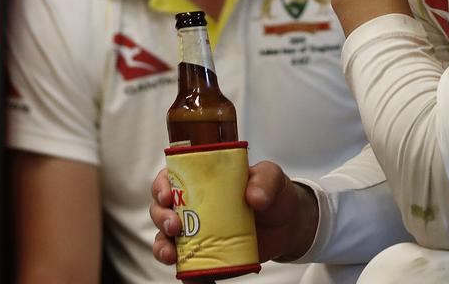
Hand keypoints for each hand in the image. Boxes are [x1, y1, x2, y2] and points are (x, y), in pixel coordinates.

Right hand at [150, 161, 318, 265]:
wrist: (288, 225)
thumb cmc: (274, 194)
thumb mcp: (272, 177)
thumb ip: (265, 181)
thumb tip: (254, 197)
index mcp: (204, 179)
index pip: (172, 176)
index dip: (162, 184)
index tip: (167, 194)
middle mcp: (194, 204)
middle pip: (162, 208)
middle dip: (160, 217)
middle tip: (174, 226)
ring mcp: (198, 231)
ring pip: (166, 238)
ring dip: (163, 246)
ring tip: (172, 254)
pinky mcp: (207, 254)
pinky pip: (188, 265)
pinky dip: (184, 273)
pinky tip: (189, 276)